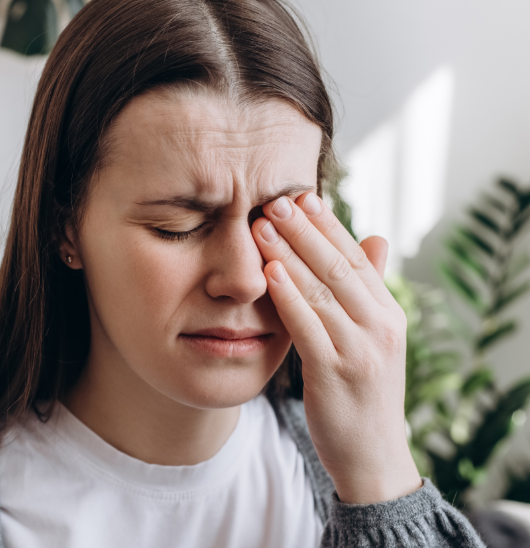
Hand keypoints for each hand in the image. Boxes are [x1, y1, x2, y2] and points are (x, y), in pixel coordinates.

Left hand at [252, 192, 420, 503]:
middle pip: (338, 266)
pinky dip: (289, 295)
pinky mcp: (336, 373)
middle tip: (276, 199)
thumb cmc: (364, 393)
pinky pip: (309, 326)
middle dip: (305, 230)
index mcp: (388, 313)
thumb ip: (369, 290)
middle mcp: (380, 326)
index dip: (329, 225)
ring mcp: (361, 349)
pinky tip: (269, 271)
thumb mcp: (374, 338)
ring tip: (264, 224)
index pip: (356, 258)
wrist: (373, 456)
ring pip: (322, 290)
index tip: (303, 196)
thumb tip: (375, 237)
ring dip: (290, 253)